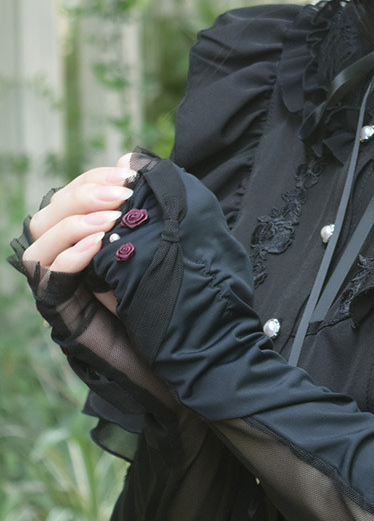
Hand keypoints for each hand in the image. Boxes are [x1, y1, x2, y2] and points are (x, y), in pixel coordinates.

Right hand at [12, 155, 178, 418]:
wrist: (187, 360)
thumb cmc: (178, 304)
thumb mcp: (163, 249)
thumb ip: (147, 209)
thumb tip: (134, 160)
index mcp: (88, 243)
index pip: (71, 199)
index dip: (93, 181)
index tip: (127, 175)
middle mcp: (69, 264)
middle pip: (48, 216)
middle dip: (82, 197)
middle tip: (120, 194)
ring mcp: (63, 291)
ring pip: (39, 245)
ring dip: (74, 225)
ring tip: (112, 220)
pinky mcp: (64, 315)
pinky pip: (49, 280)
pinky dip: (70, 257)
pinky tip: (97, 247)